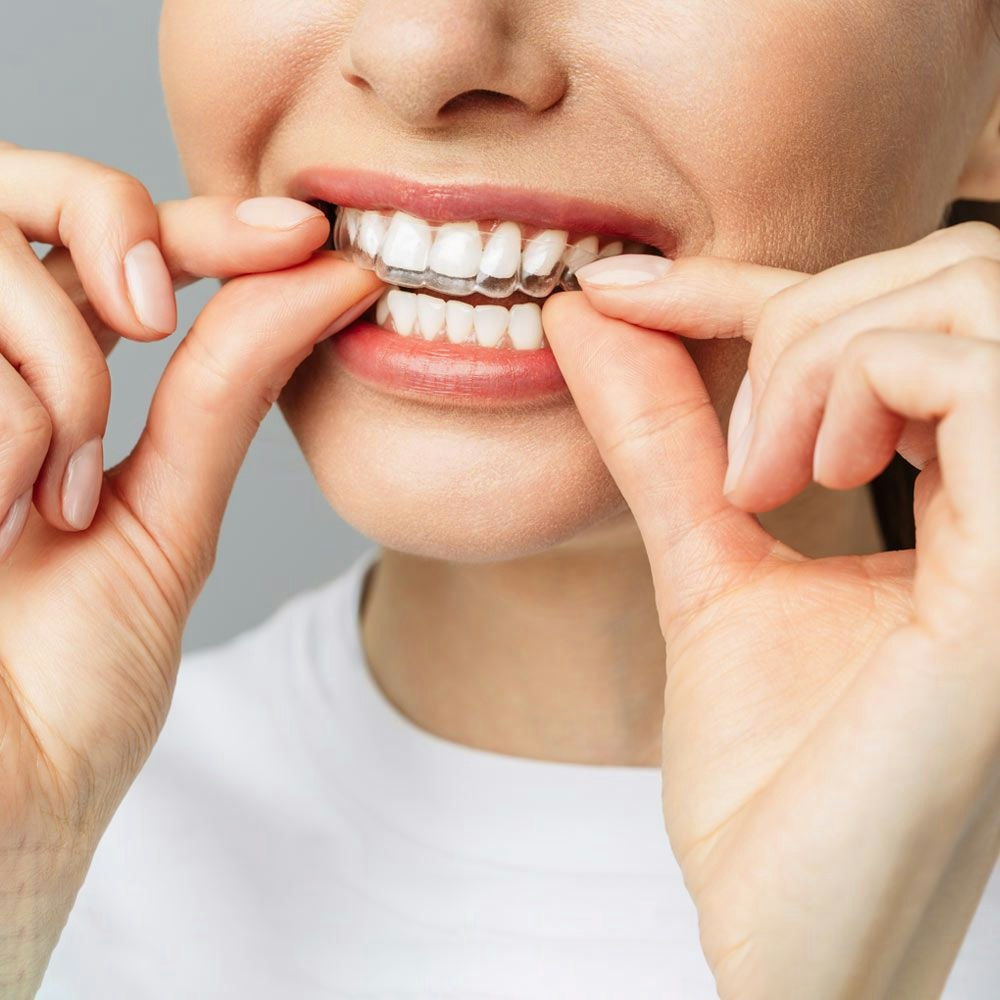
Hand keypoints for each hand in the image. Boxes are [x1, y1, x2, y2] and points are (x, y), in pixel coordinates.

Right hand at [0, 145, 382, 992]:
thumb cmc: (76, 677)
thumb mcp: (171, 516)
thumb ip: (227, 389)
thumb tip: (326, 277)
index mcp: (51, 389)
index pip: (121, 244)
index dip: (210, 220)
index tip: (307, 236)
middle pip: (28, 195)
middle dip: (112, 232)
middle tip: (151, 317)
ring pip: (1, 266)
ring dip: (58, 384)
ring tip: (49, 498)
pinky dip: (10, 431)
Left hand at [542, 221, 999, 999]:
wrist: (789, 916)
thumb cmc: (770, 769)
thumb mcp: (707, 560)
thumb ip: (664, 437)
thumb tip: (593, 319)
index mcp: (979, 497)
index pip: (891, 315)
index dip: (749, 281)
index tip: (614, 291)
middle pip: (956, 273)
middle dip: (801, 317)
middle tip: (737, 450)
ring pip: (970, 295)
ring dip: (824, 349)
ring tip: (765, 471)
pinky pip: (974, 375)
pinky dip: (860, 384)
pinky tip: (807, 480)